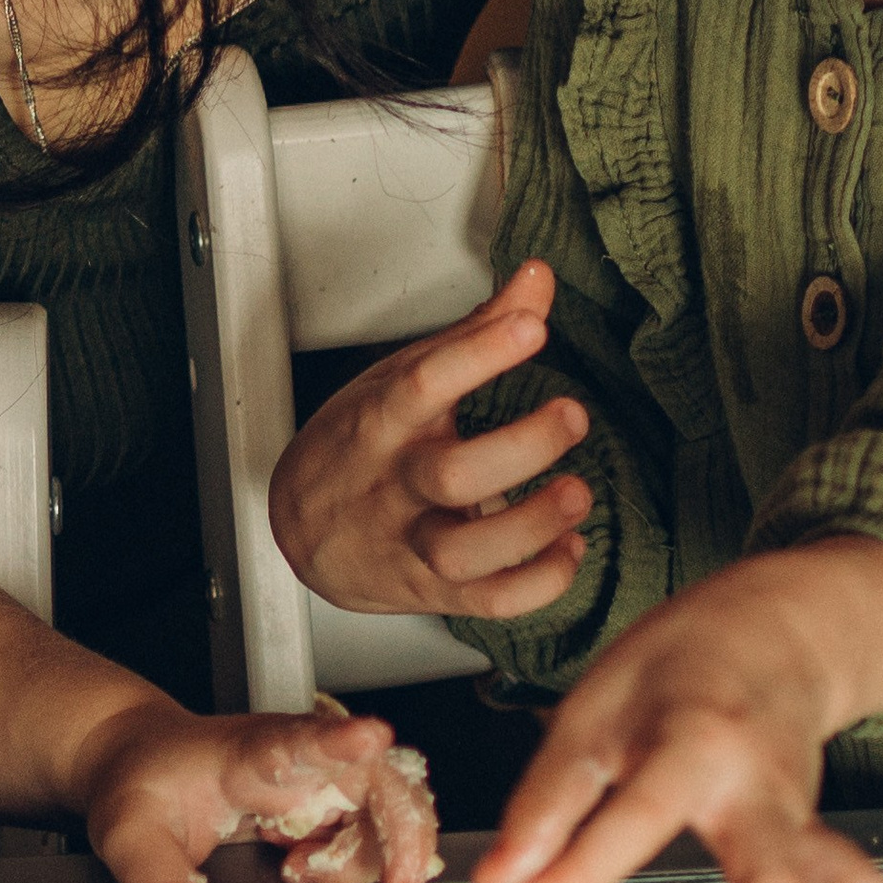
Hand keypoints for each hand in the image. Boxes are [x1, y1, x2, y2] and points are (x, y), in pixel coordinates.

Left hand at [73, 696, 440, 882]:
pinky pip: (376, 831)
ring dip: (376, 856)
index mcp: (248, 754)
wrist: (138, 758)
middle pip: (377, 777)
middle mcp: (299, 760)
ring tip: (302, 874)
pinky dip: (369, 863)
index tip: (370, 738)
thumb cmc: (139, 783)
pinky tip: (314, 873)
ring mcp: (320, 779)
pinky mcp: (327, 803)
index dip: (339, 742)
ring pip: (387, 809)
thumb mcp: (130, 839)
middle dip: (405, 831)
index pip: (300, 742)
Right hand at [267, 260, 591, 617]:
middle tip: (572, 415)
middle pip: (451, 476)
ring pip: (467, 552)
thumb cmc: (360, 447)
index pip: (422, 384)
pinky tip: (570, 546)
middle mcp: (394, 487)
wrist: (303, 531)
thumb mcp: (400, 379)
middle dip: (521, 448)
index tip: (530, 326)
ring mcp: (412, 545)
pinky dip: (539, 583)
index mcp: (381, 423)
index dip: (479, 355)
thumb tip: (536, 279)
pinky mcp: (435, 592)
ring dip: (532, 526)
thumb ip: (475, 332)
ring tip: (579, 493)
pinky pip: (489, 603)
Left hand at [470, 539, 882, 882]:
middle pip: (776, 880)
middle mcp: (762, 783)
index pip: (643, 812)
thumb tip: (502, 879)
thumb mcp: (593, 709)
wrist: (776, 628)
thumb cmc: (677, 667)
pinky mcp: (821, 836)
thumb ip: (549, 799)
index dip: (583, 870)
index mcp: (696, 737)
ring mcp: (802, 813)